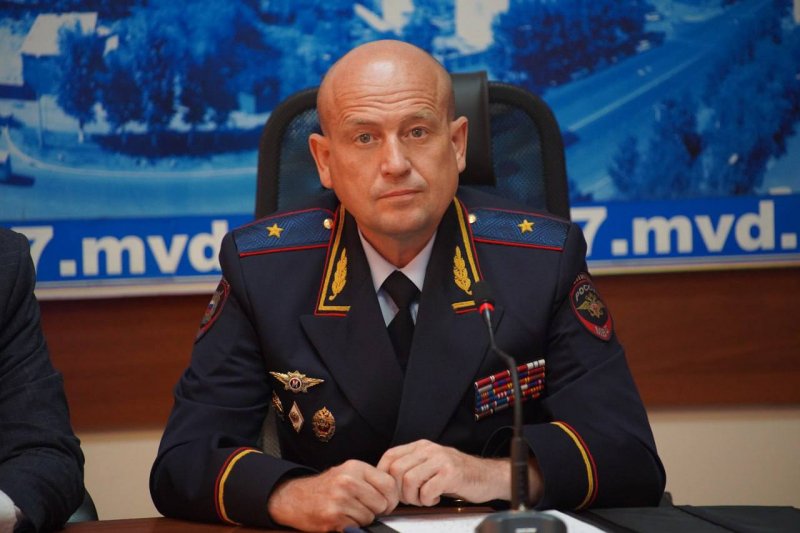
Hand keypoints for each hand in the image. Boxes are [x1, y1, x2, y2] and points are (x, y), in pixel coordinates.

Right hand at [267, 459, 398, 531]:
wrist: (294, 497)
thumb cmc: (326, 487)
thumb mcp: (348, 473)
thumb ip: (370, 480)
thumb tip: (395, 495)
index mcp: (355, 467)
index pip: (389, 484)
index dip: (391, 497)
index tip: (386, 502)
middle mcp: (348, 481)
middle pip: (382, 503)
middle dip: (377, 510)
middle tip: (364, 507)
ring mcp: (340, 499)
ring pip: (370, 517)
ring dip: (363, 519)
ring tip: (349, 511)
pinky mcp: (333, 517)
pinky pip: (356, 526)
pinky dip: (351, 526)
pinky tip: (341, 518)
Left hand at [377, 439, 511, 506]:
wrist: (488, 476)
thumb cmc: (458, 474)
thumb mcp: (431, 464)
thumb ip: (412, 466)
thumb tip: (387, 481)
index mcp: (421, 446)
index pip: (390, 456)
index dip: (384, 476)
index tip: (390, 491)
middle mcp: (429, 449)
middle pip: (396, 470)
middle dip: (399, 491)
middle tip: (411, 498)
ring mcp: (440, 460)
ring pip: (409, 480)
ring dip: (413, 497)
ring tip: (424, 499)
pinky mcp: (451, 474)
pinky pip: (427, 491)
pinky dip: (427, 500)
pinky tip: (435, 498)